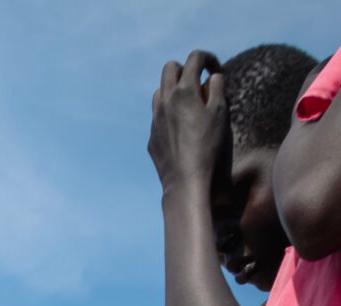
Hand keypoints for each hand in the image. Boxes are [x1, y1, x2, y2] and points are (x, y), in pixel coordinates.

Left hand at [149, 53, 226, 191]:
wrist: (185, 180)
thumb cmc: (207, 146)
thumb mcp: (220, 113)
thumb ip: (217, 88)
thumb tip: (213, 76)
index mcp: (184, 90)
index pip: (194, 58)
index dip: (208, 59)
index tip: (216, 70)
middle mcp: (166, 100)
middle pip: (170, 68)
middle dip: (185, 68)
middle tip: (198, 81)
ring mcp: (155, 118)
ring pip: (160, 90)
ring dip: (174, 89)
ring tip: (189, 103)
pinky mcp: (152, 136)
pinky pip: (157, 115)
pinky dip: (169, 112)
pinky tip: (180, 127)